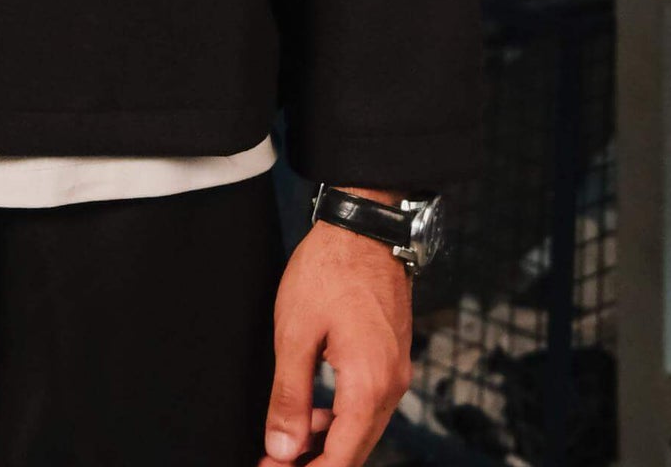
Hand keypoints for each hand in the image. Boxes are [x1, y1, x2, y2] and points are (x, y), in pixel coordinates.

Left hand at [258, 214, 413, 464]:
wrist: (364, 227)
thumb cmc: (329, 269)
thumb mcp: (295, 333)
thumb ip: (290, 397)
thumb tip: (283, 449)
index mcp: (369, 385)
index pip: (342, 458)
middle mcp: (391, 385)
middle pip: (356, 449)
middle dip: (315, 463)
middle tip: (274, 463)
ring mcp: (396, 371)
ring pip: (363, 428)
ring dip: (327, 442)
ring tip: (287, 445)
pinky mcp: (392, 357)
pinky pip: (369, 403)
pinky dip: (342, 417)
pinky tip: (314, 413)